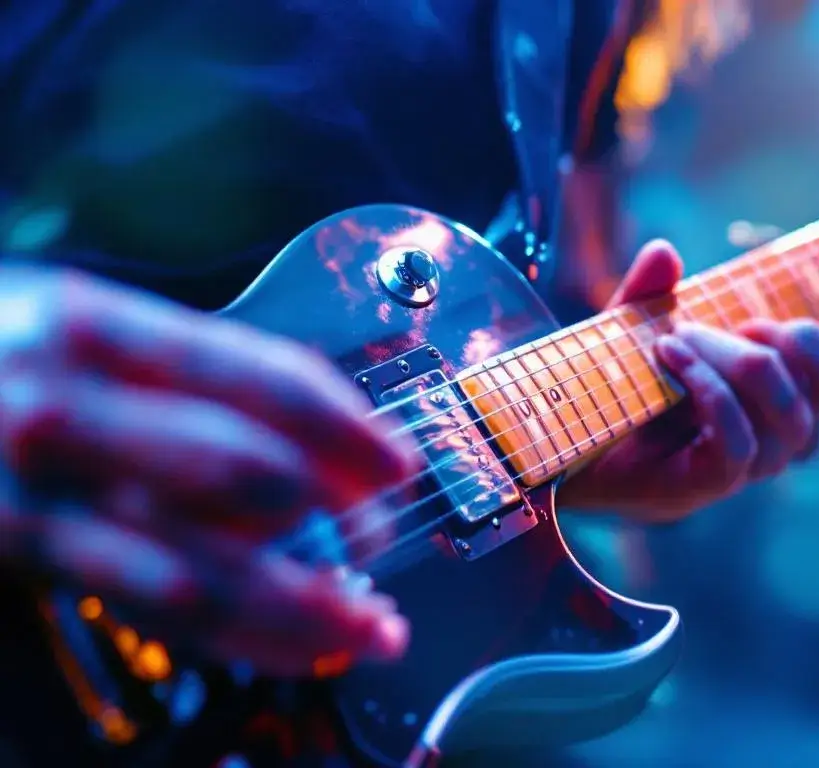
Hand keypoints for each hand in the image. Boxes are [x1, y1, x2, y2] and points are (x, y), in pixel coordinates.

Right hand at [0, 267, 416, 675]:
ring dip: (308, 605)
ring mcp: (37, 491)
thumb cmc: (0, 356)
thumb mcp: (76, 324)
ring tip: (372, 623)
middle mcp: (64, 406)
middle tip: (383, 534)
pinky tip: (300, 644)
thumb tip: (325, 427)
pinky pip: (155, 613)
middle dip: (336, 514)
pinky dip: (244, 635)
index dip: (349, 428)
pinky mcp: (21, 555)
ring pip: (206, 568)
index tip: (398, 464)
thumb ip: (186, 367)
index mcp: (96, 325)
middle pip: (245, 472)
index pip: (260, 378)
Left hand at [558, 241, 818, 521]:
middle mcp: (761, 441)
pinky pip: (738, 447)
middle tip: (713, 324)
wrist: (544, 449)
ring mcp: (734, 470)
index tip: (777, 321)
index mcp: (764, 400)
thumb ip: (647, 294)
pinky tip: (669, 360)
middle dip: (777, 346)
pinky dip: (710, 393)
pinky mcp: (700, 489)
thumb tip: (665, 253)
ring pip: (785, 422)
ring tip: (678, 341)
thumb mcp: (624, 333)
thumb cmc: (597, 396)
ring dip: (734, 363)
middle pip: (816, 398)